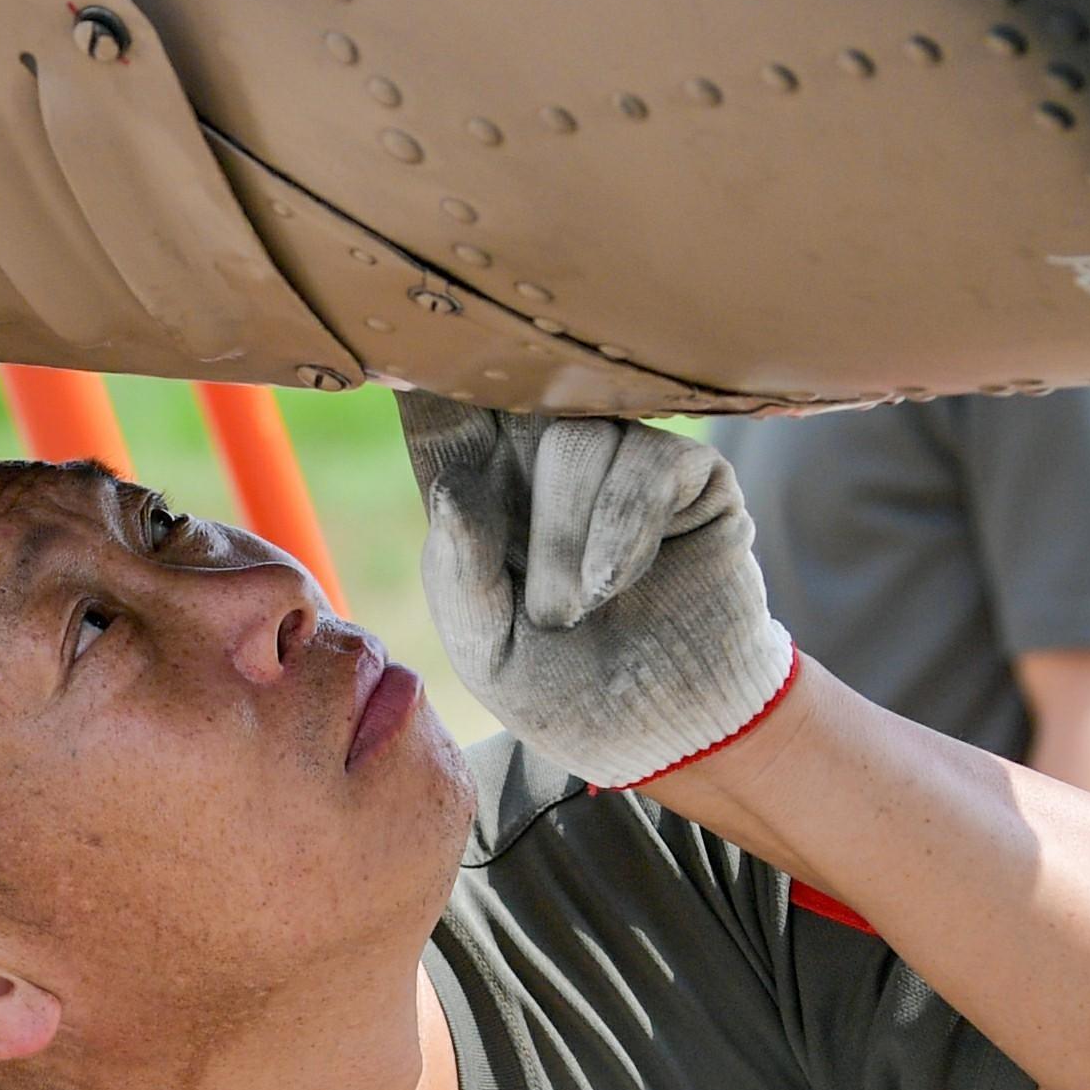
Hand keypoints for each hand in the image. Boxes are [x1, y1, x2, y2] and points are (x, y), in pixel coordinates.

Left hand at [395, 394, 797, 789]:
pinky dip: (622, 529)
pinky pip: (648, 459)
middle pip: (515, 398)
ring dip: (564, 536)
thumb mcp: (485, 651)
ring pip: (577, 434)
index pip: (445, 414)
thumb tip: (454, 492)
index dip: (428, 380)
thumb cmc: (567, 691)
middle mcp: (547, 461)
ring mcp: (622, 460)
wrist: (668, 732)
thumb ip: (459, 577)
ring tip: (574, 608)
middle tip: (519, 565)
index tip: (400, 357)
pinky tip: (615, 582)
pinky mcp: (689, 473)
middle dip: (506, 472)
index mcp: (485, 491)